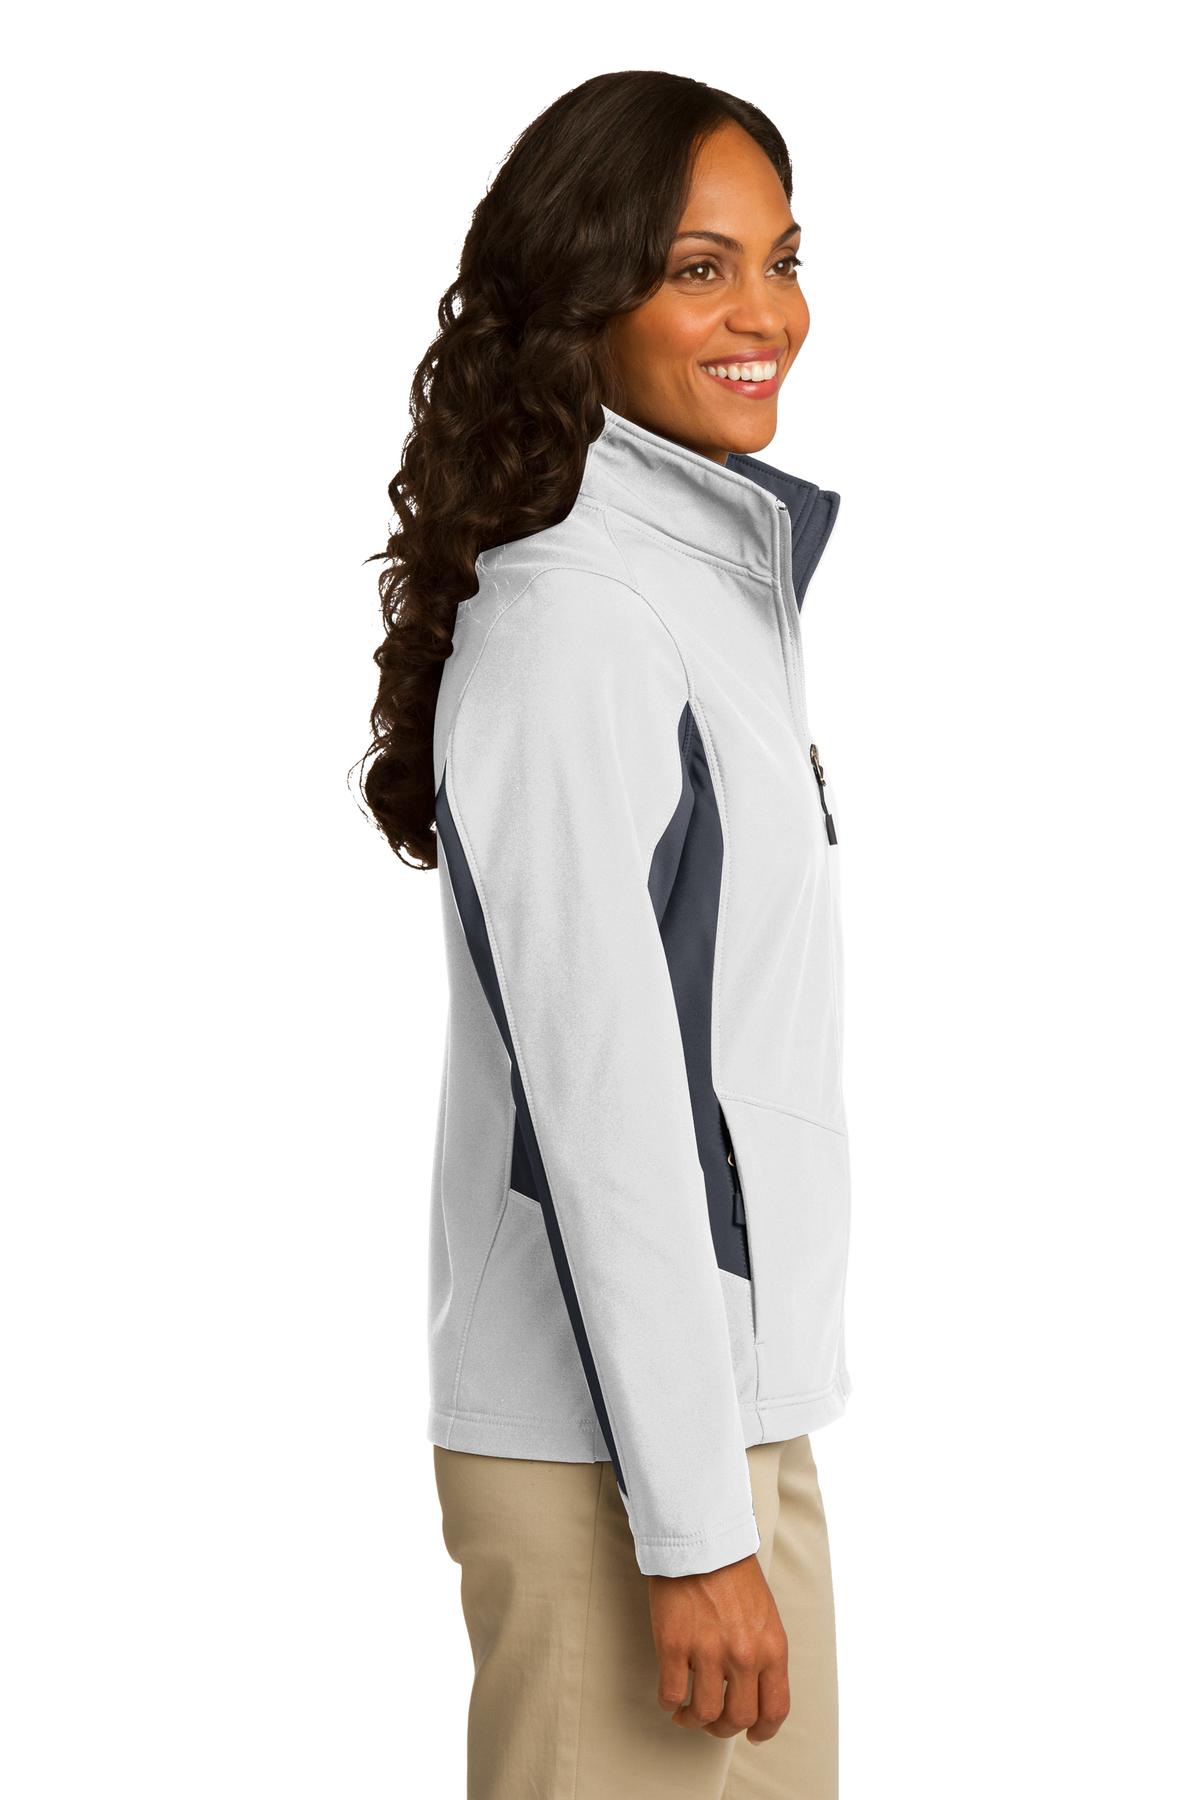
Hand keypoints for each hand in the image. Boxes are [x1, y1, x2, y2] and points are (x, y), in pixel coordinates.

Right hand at [647, 1552, 788, 1742]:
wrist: (701, 1539)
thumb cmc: (733, 1573)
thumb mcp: (765, 1615)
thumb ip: (763, 1653)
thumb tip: (755, 1690)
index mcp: (772, 1648)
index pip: (775, 1709)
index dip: (763, 1730)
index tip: (753, 1734)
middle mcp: (745, 1656)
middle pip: (739, 1717)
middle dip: (724, 1727)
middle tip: (713, 1720)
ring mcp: (709, 1652)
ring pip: (705, 1713)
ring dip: (694, 1720)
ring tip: (687, 1712)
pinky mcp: (676, 1646)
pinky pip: (672, 1694)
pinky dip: (670, 1702)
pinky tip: (670, 1696)